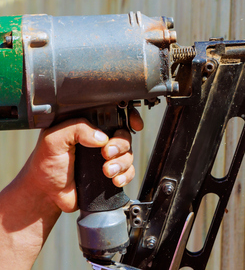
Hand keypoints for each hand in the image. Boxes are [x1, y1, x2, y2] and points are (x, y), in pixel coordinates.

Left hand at [24, 109, 143, 212]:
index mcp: (86, 125)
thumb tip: (102, 137)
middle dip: (120, 145)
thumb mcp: (53, 140)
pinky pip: (129, 171)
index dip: (128, 116)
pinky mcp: (110, 173)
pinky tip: (115, 180)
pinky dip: (126, 175)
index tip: (133, 124)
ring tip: (107, 171)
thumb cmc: (45, 165)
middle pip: (124, 135)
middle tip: (106, 154)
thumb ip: (76, 129)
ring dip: (121, 163)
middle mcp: (99, 139)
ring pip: (128, 154)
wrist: (46, 195)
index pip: (112, 114)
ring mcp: (106, 157)